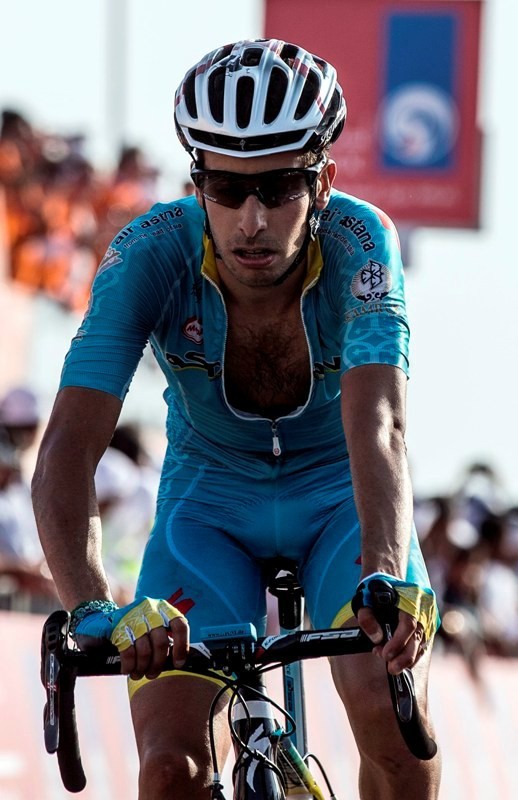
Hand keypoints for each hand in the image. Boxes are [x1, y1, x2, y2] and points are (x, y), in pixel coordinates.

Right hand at [71, 597, 189, 679]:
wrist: (99, 618)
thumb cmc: (132, 629)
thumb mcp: (151, 627)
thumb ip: (163, 639)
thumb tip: (178, 662)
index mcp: (162, 608)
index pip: (179, 625)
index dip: (182, 646)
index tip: (178, 663)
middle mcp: (149, 609)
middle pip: (161, 642)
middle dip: (158, 664)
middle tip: (152, 674)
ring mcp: (133, 616)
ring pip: (145, 650)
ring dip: (143, 667)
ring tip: (139, 674)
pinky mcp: (117, 626)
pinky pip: (128, 652)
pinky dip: (130, 665)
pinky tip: (128, 670)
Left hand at [352, 573, 436, 674]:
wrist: (386, 574)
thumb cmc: (374, 587)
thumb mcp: (364, 599)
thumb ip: (367, 618)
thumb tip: (377, 639)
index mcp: (411, 597)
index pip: (408, 625)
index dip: (398, 643)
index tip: (385, 655)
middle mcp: (424, 606)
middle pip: (418, 637)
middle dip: (404, 657)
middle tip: (391, 668)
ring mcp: (428, 615)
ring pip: (422, 643)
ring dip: (407, 657)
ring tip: (389, 663)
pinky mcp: (428, 623)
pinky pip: (422, 643)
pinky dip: (412, 653)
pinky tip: (398, 657)